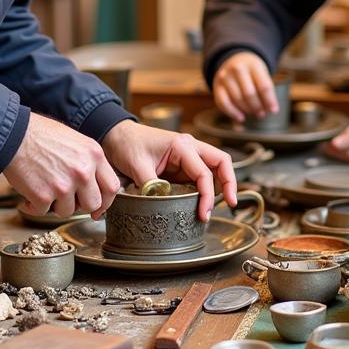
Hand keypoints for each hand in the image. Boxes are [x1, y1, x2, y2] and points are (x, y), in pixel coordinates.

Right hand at [3, 112, 120, 218]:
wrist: (13, 135)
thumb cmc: (42, 136)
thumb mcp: (77, 142)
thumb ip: (90, 163)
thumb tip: (96, 188)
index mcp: (94, 155)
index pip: (112, 187)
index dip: (106, 201)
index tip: (98, 208)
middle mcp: (83, 171)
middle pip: (93, 204)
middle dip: (80, 206)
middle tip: (67, 200)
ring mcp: (64, 185)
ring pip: (68, 211)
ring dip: (55, 205)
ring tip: (45, 189)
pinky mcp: (44, 196)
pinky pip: (44, 212)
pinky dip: (34, 207)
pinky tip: (30, 195)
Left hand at [101, 120, 238, 220]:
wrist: (117, 136)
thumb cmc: (128, 144)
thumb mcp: (137, 165)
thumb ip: (151, 185)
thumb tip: (162, 203)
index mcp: (182, 145)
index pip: (204, 172)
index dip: (208, 195)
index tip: (204, 213)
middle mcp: (190, 147)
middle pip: (222, 162)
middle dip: (230, 182)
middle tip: (232, 203)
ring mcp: (187, 155)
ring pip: (215, 167)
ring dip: (220, 184)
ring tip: (216, 205)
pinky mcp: (182, 164)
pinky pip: (201, 174)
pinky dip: (207, 186)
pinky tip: (203, 200)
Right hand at [213, 52, 276, 121]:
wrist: (234, 61)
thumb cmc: (252, 73)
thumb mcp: (262, 74)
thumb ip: (266, 90)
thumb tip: (271, 110)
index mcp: (253, 65)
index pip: (264, 86)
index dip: (270, 100)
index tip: (273, 111)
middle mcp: (238, 69)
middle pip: (249, 93)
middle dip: (257, 106)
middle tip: (262, 114)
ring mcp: (225, 77)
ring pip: (237, 98)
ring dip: (247, 110)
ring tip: (254, 114)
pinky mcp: (217, 86)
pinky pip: (223, 103)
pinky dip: (233, 113)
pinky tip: (241, 118)